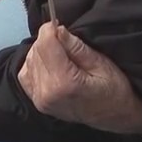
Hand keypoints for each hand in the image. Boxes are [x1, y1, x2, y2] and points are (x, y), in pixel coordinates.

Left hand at [17, 23, 141, 134]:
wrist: (115, 117)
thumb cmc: (114, 90)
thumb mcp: (101, 63)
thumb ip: (76, 47)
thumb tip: (58, 29)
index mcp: (64, 83)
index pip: (45, 44)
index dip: (50, 29)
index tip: (59, 24)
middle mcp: (46, 93)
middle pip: (36, 51)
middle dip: (48, 40)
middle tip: (65, 41)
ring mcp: (39, 100)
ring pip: (29, 60)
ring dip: (42, 51)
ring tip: (61, 55)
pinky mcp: (37, 102)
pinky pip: (26, 73)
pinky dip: (35, 64)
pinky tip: (50, 64)